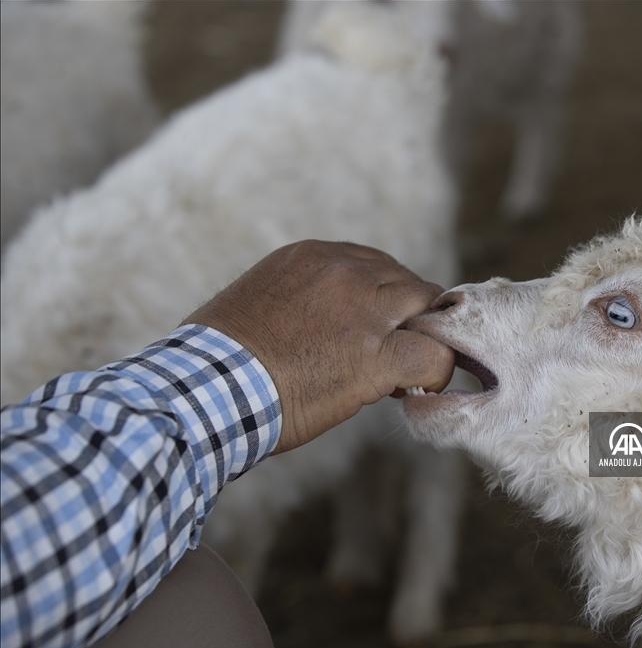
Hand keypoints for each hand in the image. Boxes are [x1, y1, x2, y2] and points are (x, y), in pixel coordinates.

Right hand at [183, 241, 453, 453]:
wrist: (203, 391)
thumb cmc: (215, 360)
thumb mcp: (256, 300)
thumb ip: (298, 298)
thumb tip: (311, 322)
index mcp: (313, 256)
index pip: (376, 266)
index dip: (383, 302)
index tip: (371, 331)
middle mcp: (344, 273)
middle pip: (409, 283)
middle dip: (410, 317)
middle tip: (396, 353)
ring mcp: (364, 311)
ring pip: (428, 311)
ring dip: (424, 340)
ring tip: (406, 372)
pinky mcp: (376, 355)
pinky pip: (433, 355)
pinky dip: (434, 373)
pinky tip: (412, 389)